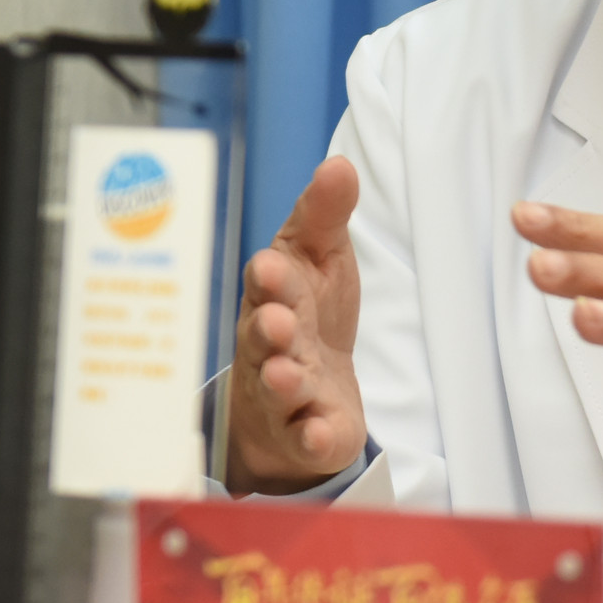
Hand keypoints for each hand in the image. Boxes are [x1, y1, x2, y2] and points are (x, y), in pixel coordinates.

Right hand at [225, 157, 365, 493]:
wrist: (305, 392)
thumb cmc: (308, 315)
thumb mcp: (320, 259)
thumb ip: (325, 216)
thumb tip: (338, 164)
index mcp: (274, 296)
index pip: (267, 283)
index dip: (269, 277)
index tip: (272, 266)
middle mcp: (271, 346)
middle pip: (264, 338)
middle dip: (268, 330)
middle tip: (277, 322)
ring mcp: (285, 394)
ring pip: (278, 388)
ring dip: (283, 381)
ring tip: (291, 376)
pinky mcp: (307, 434)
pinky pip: (306, 438)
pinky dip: (312, 437)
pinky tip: (318, 434)